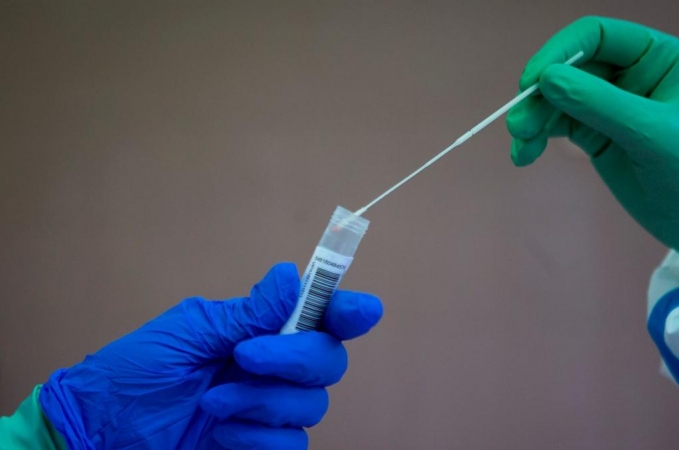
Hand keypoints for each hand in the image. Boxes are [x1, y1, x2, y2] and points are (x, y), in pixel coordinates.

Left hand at [39, 263, 382, 448]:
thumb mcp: (187, 333)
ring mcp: (268, 409)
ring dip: (262, 402)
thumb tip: (293, 275)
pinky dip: (257, 438)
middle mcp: (275, 367)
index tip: (359, 310)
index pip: (321, 316)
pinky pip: (291, 444)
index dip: (349, 311)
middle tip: (244, 356)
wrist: (99, 430)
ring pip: (312, 405)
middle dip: (294, 358)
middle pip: (329, 361)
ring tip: (213, 401)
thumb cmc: (133, 373)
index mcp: (260, 330)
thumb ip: (246, 313)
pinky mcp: (259, 445)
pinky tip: (220, 434)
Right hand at [506, 16, 678, 275]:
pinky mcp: (595, 135)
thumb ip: (600, 105)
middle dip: (540, 95)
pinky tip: (525, 156)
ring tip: (521, 146)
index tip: (532, 82)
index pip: (596, 36)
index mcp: (655, 57)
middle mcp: (629, 74)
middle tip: (518, 125)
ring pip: (556, 99)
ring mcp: (608, 106)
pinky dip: (536, 139)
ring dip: (533, 119)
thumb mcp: (652, 136)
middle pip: (568, 69)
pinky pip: (556, 126)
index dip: (558, 52)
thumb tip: (547, 80)